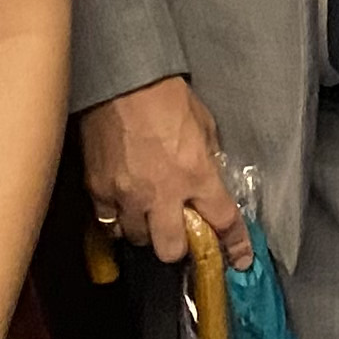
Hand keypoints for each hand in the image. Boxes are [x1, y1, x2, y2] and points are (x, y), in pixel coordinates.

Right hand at [78, 75, 250, 269]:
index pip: (223, 221)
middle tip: (178, 232)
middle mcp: (162, 193)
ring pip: (137, 239)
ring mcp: (127, 195)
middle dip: (178, 246)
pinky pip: (108, 222)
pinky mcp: (98, 190)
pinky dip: (117, 218)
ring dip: (146, 230)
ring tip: (147, 213)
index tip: (240, 260)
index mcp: (197, 174)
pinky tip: (122, 205)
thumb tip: (209, 179)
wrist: (120, 79)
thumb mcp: (203, 123)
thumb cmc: (166, 95)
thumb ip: (208, 157)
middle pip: (171, 250)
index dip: (235, 246)